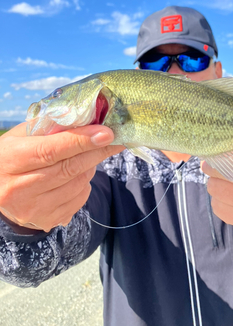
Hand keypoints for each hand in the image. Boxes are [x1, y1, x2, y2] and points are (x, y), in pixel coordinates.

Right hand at [0, 123, 124, 231]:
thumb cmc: (13, 155)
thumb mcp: (21, 136)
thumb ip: (50, 126)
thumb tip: (87, 119)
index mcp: (10, 160)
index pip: (51, 150)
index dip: (81, 140)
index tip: (107, 133)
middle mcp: (18, 189)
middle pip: (69, 168)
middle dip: (97, 151)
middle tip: (113, 140)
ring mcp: (32, 209)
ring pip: (78, 184)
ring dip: (90, 166)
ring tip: (87, 155)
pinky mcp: (46, 220)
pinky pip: (79, 199)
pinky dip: (85, 184)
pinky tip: (77, 174)